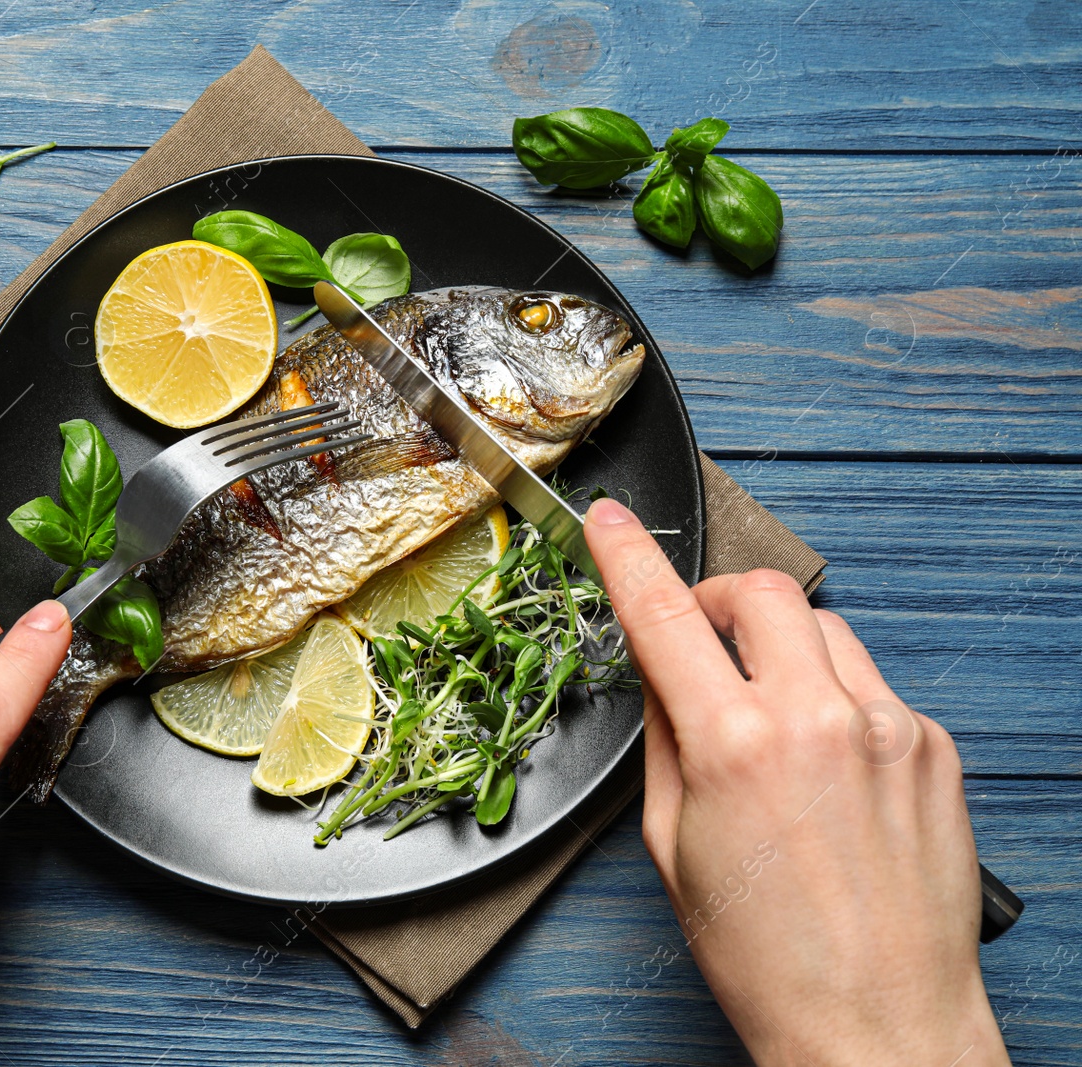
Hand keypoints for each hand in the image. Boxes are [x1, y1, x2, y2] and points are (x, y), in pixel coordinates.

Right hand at [584, 498, 1007, 1065]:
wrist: (877, 1024)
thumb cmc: (766, 956)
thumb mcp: (672, 844)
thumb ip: (668, 740)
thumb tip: (664, 673)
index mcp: (735, 747)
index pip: (664, 616)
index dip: (625, 557)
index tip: (607, 521)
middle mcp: (820, 720)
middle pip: (763, 592)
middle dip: (719, 599)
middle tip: (701, 637)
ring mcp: (889, 728)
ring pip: (823, 629)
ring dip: (781, 649)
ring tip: (769, 715)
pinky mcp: (934, 746)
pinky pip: (872, 684)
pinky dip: (836, 699)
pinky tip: (826, 764)